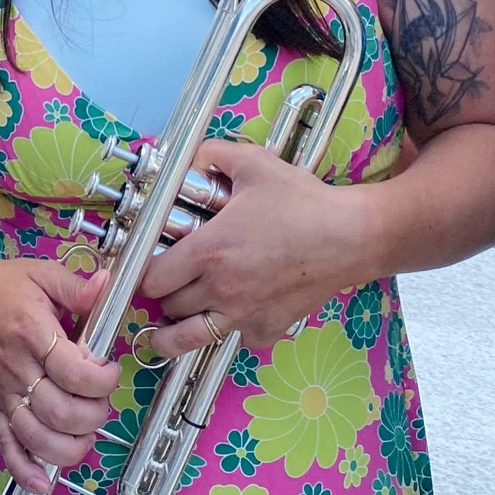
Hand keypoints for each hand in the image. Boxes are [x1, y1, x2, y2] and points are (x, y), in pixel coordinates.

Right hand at [0, 258, 116, 493]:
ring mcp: (2, 390)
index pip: (73, 372)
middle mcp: (15, 367)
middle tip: (102, 401)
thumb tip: (107, 285)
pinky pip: (6, 444)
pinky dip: (24, 469)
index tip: (110, 370)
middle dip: (93, 415)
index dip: (102, 379)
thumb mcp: (45, 274)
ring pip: (36, 436)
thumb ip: (78, 286)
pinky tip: (43, 480)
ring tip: (86, 432)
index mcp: (32, 333)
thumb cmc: (6, 285)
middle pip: (59, 411)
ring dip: (69, 445)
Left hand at [137, 141, 377, 356]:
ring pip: (189, 338)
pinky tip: (231, 310)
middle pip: (167, 308)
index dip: (142, 270)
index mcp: (210, 252)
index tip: (147, 262)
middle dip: (161, 294)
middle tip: (168, 279)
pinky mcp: (267, 330)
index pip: (151, 278)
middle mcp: (222, 290)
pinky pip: (233, 339)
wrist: (352, 237)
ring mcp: (244, 315)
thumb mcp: (254, 164)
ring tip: (169, 321)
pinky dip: (227, 330)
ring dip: (176, 328)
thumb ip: (212, 154)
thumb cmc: (303, 202)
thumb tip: (189, 155)